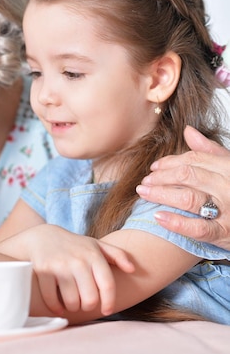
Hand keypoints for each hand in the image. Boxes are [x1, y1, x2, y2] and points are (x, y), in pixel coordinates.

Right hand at [0, 224, 134, 315]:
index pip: (107, 286)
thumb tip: (132, 269)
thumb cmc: (74, 245)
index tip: (107, 310)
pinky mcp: (42, 272)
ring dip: (73, 308)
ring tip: (72, 304)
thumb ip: (117, 255)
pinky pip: (52, 299)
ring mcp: (59, 266)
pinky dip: (56, 307)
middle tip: (85, 304)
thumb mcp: (95, 245)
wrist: (41, 237)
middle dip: (88, 306)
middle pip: (90, 298)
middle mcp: (77, 260)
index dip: (109, 302)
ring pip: (72, 302)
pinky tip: (58, 306)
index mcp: (93, 255)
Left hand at [137, 125, 229, 249]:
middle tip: (144, 182)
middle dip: (161, 177)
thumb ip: (210, 151)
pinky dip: (176, 222)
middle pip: (187, 176)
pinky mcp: (224, 233)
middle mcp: (228, 187)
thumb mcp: (229, 168)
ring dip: (161, 194)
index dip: (170, 162)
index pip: (194, 160)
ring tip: (143, 193)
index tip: (154, 167)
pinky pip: (198, 228)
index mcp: (229, 169)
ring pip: (188, 198)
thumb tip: (188, 131)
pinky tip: (158, 216)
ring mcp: (227, 211)